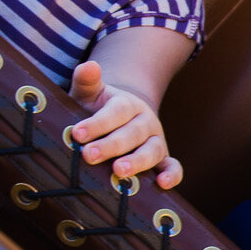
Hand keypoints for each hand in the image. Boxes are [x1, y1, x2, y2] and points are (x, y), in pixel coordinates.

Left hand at [67, 59, 182, 187]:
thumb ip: (86, 81)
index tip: (77, 133)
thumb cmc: (98, 109)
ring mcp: (156, 141)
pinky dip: (172, 175)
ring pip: (152, 150)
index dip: (97, 123)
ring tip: (119, 171)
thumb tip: (89, 65)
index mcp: (127, 104)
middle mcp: (145, 122)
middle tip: (89, 155)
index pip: (115, 112)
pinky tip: (162, 184)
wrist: (121, 119)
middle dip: (111, 145)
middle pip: (131, 133)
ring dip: (137, 161)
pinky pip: (173, 167)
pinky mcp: (163, 159)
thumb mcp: (90, 94)